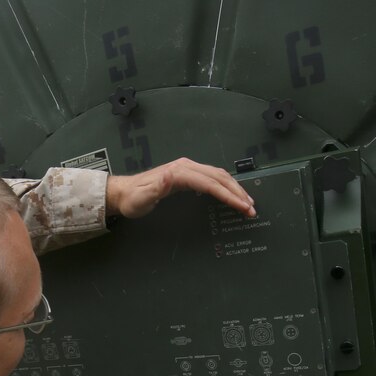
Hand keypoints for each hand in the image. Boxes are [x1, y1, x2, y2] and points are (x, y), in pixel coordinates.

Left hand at [105, 158, 255, 218]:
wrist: (124, 193)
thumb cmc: (133, 198)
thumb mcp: (143, 196)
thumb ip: (157, 187)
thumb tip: (170, 176)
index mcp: (179, 172)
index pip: (210, 183)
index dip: (228, 195)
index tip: (241, 206)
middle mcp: (186, 167)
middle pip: (219, 178)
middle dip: (238, 193)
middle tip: (251, 209)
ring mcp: (188, 170)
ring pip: (218, 176)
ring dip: (235, 189)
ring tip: (247, 203)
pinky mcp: (188, 175)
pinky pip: (212, 178)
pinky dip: (226, 186)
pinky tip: (232, 195)